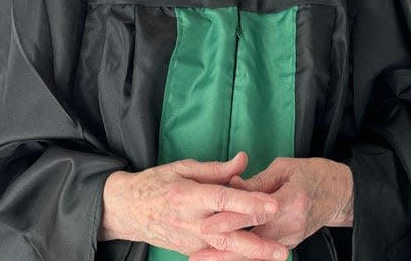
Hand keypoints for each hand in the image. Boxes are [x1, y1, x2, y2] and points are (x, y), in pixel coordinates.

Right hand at [98, 151, 288, 259]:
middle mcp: (189, 222)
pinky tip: (257, 257)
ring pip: (224, 251)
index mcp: (187, 195)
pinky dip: (236, 256)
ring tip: (277, 255)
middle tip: (282, 248)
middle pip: (227, 235)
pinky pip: (216, 255)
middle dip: (256, 243)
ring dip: (251, 255)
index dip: (248, 202)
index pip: (222, 200)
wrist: (128, 209)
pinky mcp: (190, 251)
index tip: (272, 203)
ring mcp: (189, 241)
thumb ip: (216, 168)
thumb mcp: (183, 167)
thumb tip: (243, 160)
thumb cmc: (157, 182)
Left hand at [190, 157, 352, 260]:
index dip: (230, 220)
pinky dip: (243, 258)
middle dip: (223, 250)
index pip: (256, 214)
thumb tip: (231, 185)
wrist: (339, 194)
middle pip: (253, 242)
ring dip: (229, 259)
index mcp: (292, 200)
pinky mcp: (289, 245)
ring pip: (256, 254)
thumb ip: (257, 181)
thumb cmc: (312, 174)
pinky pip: (263, 255)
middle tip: (197, 255)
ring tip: (203, 260)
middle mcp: (292, 225)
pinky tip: (224, 259)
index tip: (207, 225)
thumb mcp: (284, 168)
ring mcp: (291, 239)